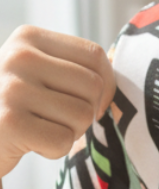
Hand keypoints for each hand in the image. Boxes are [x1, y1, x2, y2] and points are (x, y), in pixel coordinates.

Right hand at [0, 26, 115, 179]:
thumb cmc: (17, 106)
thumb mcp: (39, 73)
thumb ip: (75, 68)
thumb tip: (118, 74)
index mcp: (29, 37)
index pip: (95, 56)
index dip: (105, 85)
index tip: (88, 101)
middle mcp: (19, 57)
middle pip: (93, 87)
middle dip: (85, 111)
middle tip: (57, 118)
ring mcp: (12, 89)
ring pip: (82, 116)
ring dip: (69, 132)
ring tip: (41, 128)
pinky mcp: (10, 123)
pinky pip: (63, 142)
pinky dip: (53, 151)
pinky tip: (30, 143)